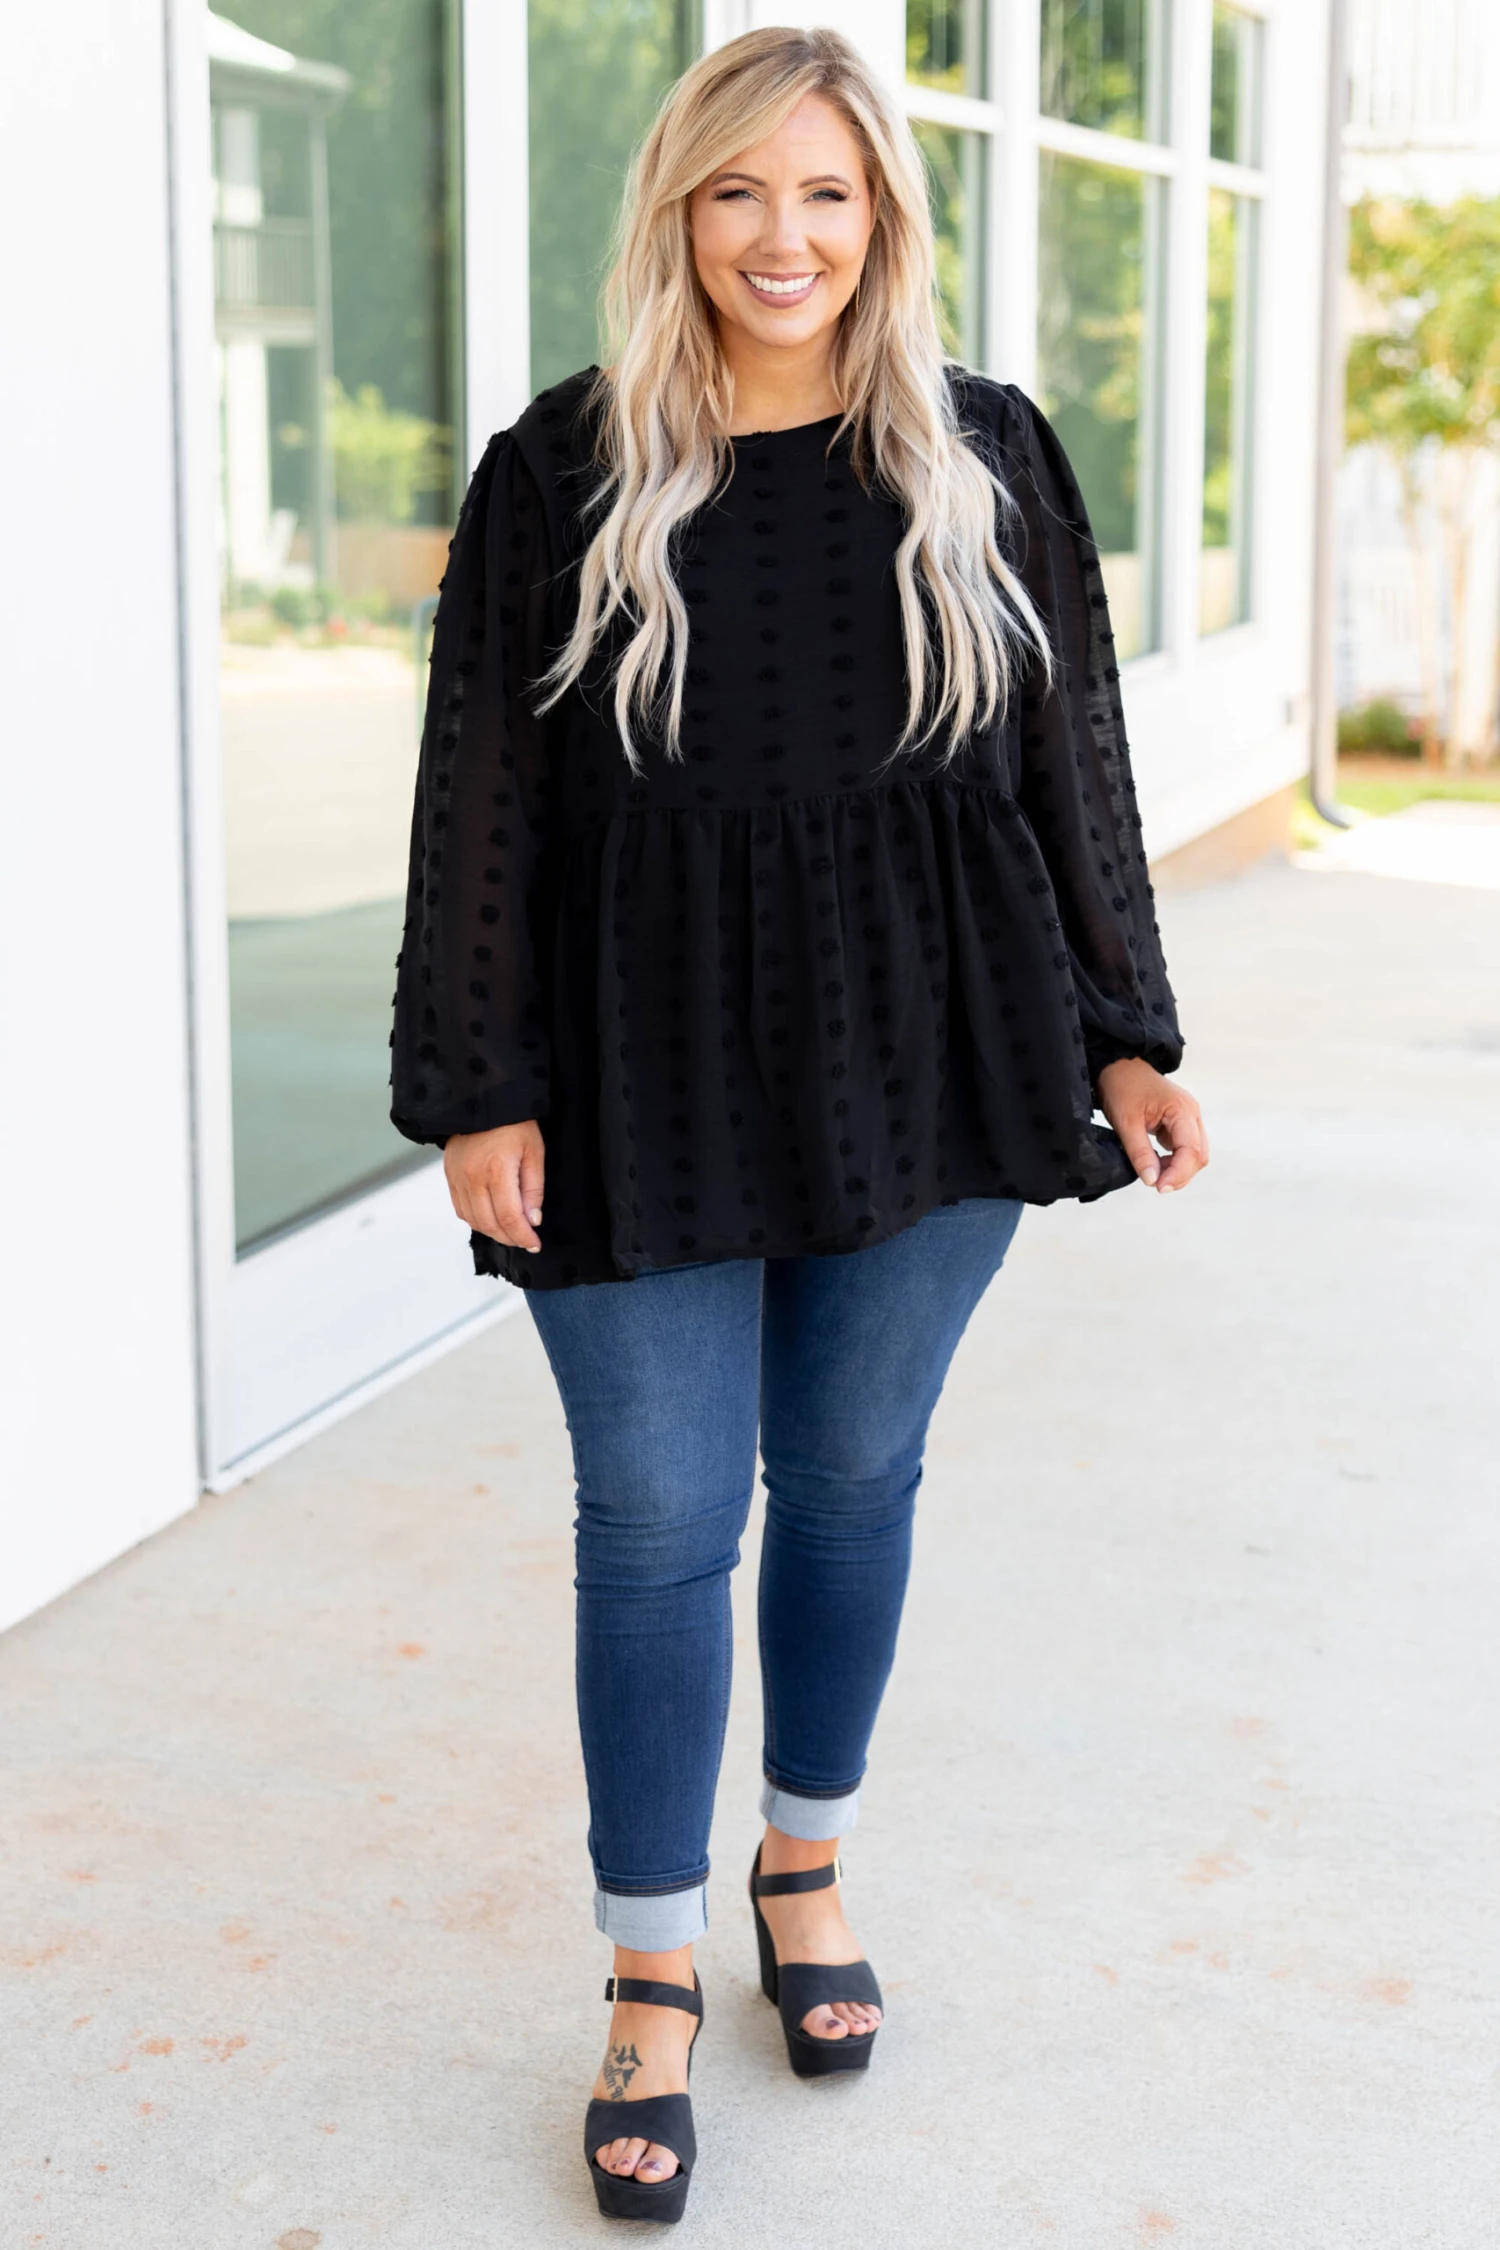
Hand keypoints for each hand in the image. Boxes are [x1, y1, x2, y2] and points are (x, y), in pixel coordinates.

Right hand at [443, 1120, 545, 1249]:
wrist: (482, 1098)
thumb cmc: (513, 1122)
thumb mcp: (534, 1151)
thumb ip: (533, 1189)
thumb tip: (532, 1219)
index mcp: (497, 1170)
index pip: (509, 1217)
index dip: (523, 1236)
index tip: (534, 1244)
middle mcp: (473, 1177)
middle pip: (489, 1224)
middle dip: (509, 1238)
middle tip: (524, 1240)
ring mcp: (457, 1177)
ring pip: (472, 1220)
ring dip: (492, 1231)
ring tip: (509, 1231)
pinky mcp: (449, 1174)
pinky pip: (460, 1208)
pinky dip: (475, 1219)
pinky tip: (490, 1218)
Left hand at [1096, 1058, 1208, 1194]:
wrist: (1118, 1064)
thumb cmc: (1121, 1086)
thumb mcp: (1126, 1122)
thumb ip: (1140, 1153)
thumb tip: (1152, 1181)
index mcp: (1182, 1110)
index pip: (1191, 1150)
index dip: (1178, 1174)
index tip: (1159, 1188)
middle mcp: (1192, 1113)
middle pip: (1199, 1155)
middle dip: (1180, 1174)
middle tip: (1156, 1186)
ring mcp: (1188, 1118)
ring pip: (1194, 1154)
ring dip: (1178, 1170)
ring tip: (1154, 1175)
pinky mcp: (1180, 1122)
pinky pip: (1184, 1148)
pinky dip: (1173, 1161)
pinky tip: (1156, 1164)